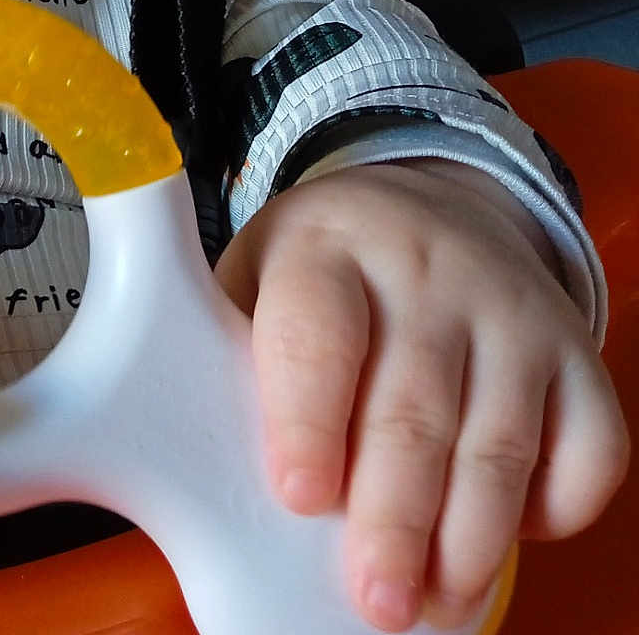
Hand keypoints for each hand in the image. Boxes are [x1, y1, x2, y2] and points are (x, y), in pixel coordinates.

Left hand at [216, 160, 627, 632]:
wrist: (425, 212)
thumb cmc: (317, 274)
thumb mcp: (254, 282)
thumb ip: (236, 364)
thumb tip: (216, 490)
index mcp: (324, 245)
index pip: (317, 335)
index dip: (307, 422)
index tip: (298, 497)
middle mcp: (424, 268)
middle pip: (413, 407)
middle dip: (394, 517)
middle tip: (376, 596)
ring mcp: (510, 307)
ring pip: (500, 440)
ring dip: (468, 540)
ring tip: (434, 604)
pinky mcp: (575, 351)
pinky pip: (590, 447)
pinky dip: (557, 508)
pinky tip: (508, 539)